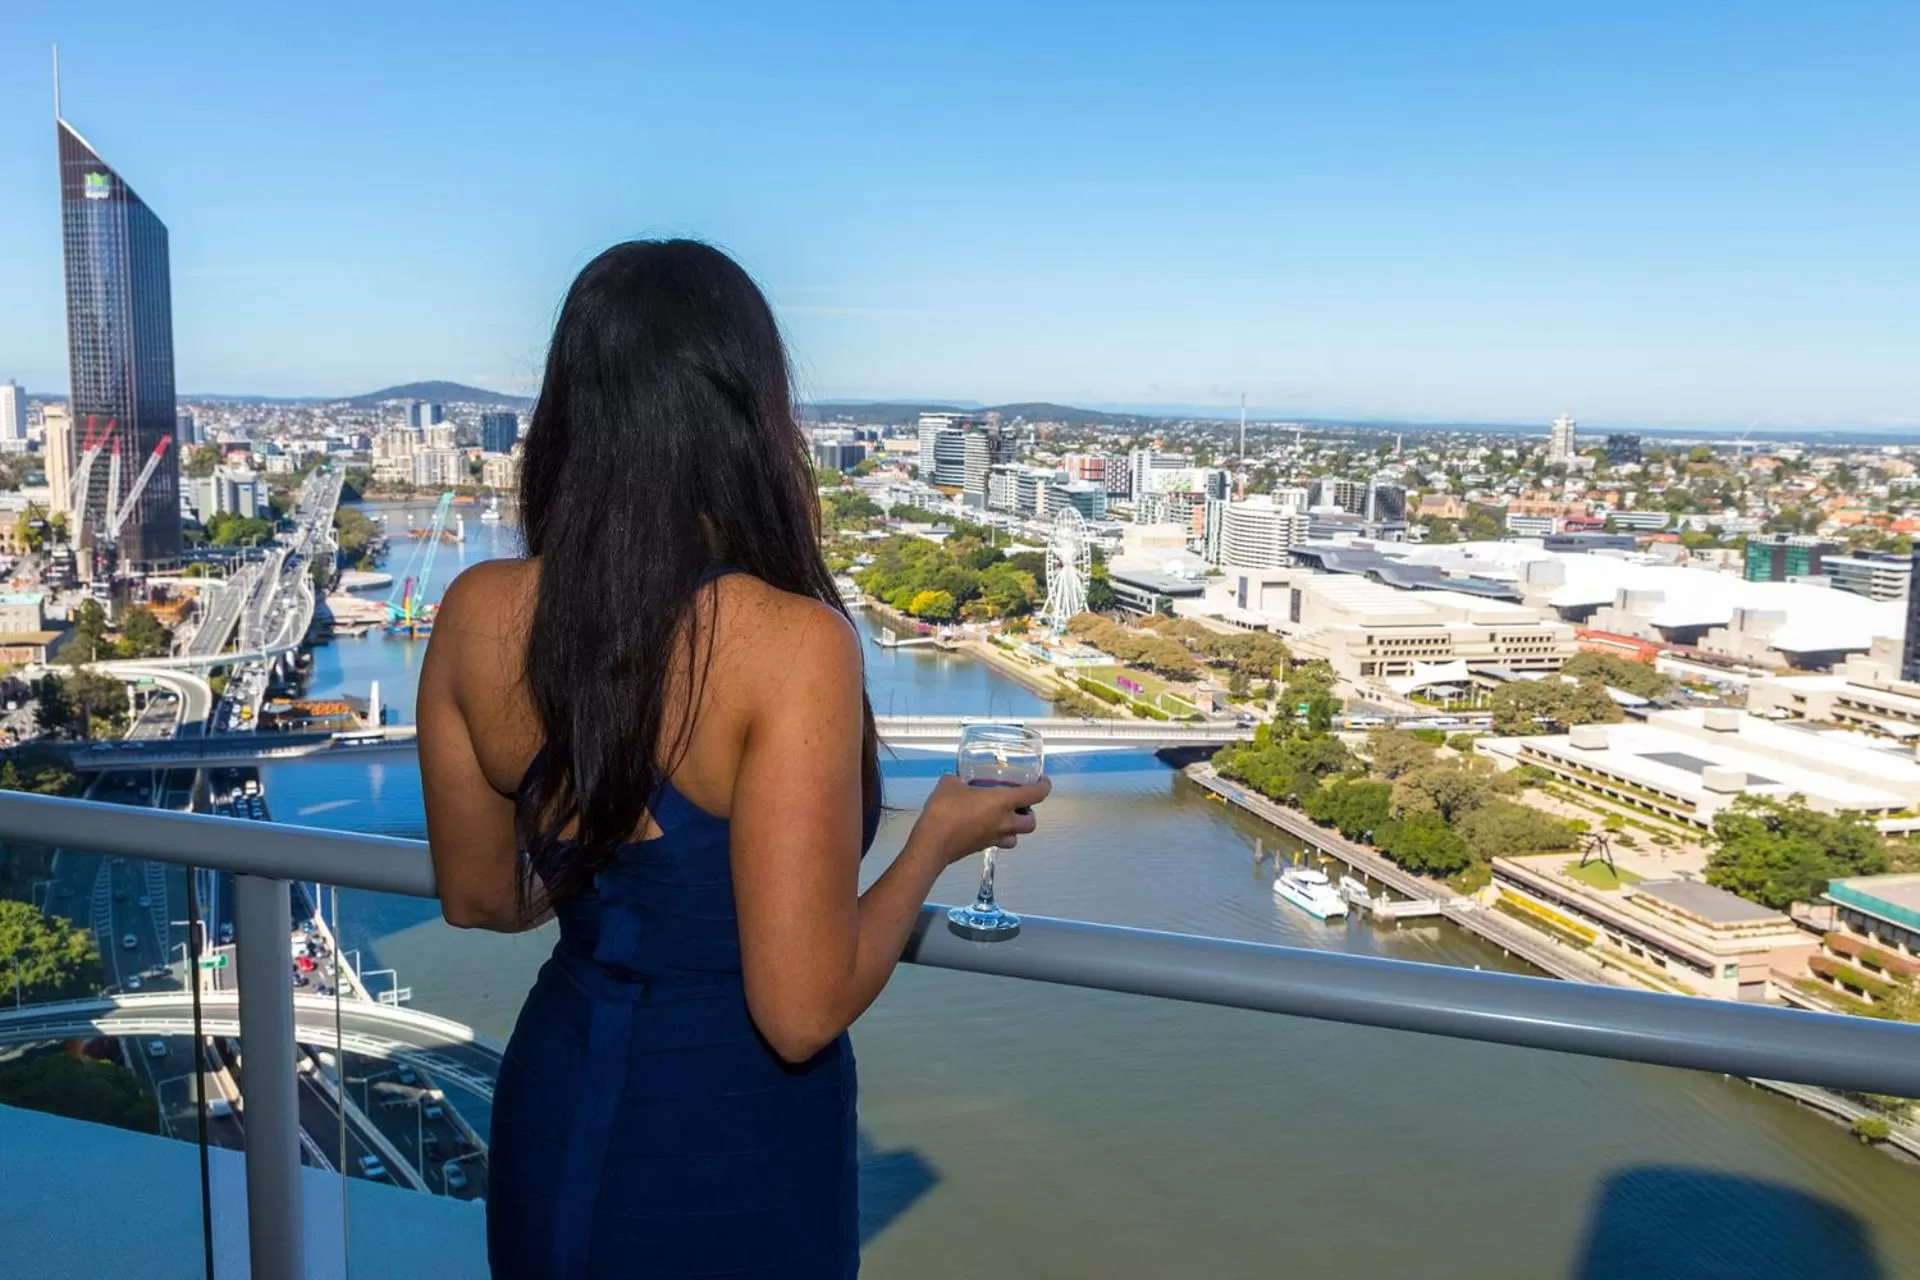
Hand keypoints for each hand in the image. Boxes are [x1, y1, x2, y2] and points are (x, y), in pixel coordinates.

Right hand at [910, 773, 1050, 865]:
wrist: (932, 842)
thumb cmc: (946, 810)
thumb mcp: (949, 784)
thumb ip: (957, 780)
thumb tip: (955, 780)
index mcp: (1003, 802)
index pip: (1035, 794)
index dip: (1044, 786)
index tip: (1043, 781)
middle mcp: (1004, 822)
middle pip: (1031, 824)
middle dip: (1030, 815)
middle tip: (1020, 805)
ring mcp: (994, 838)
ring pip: (1016, 837)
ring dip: (1015, 829)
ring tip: (1003, 818)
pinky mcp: (981, 848)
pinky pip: (997, 842)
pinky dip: (996, 835)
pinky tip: (982, 826)